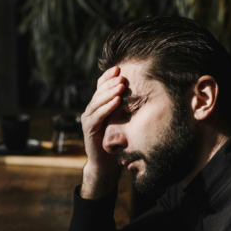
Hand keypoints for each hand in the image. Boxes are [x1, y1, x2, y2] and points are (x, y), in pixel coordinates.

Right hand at [80, 65, 124, 198]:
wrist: (106, 162)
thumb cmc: (117, 140)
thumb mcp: (122, 121)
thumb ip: (125, 108)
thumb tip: (142, 91)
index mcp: (99, 106)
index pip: (101, 86)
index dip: (108, 76)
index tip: (119, 68)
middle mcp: (91, 110)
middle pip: (99, 91)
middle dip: (110, 82)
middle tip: (121, 76)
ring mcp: (88, 119)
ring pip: (97, 101)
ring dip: (109, 92)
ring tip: (120, 86)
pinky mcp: (88, 129)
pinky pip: (97, 115)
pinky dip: (107, 107)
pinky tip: (116, 101)